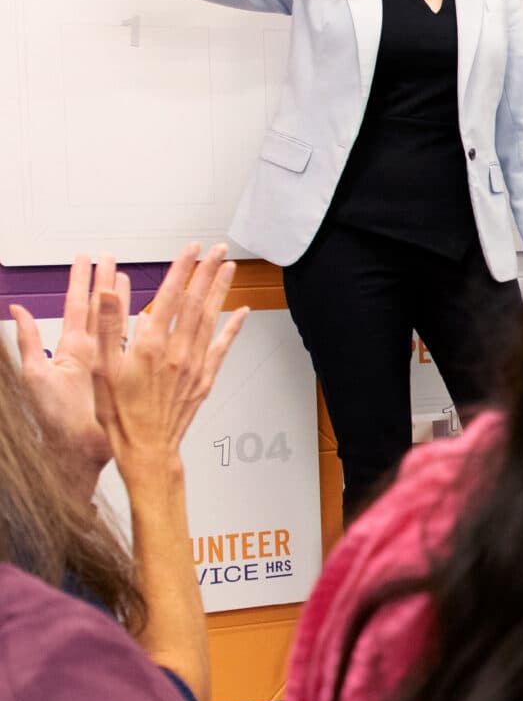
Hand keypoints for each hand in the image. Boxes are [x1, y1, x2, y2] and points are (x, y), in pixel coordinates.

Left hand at [11, 255, 129, 498]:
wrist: (78, 451)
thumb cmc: (55, 422)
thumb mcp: (36, 377)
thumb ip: (28, 342)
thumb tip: (16, 310)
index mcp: (70, 349)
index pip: (76, 305)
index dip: (80, 280)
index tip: (85, 258)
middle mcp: (89, 352)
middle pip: (99, 306)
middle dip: (103, 280)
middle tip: (110, 257)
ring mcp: (107, 362)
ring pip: (117, 321)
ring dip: (120, 298)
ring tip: (126, 276)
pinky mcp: (122, 375)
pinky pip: (134, 344)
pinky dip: (140, 326)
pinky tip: (148, 314)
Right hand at [94, 242, 247, 483]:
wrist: (146, 451)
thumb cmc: (120, 415)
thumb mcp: (102, 370)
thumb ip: (108, 328)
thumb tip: (109, 292)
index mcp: (151, 346)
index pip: (170, 297)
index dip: (181, 269)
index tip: (191, 249)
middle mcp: (177, 352)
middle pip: (195, 302)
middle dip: (207, 272)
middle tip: (218, 249)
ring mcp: (194, 365)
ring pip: (211, 319)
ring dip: (220, 291)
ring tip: (228, 268)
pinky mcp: (204, 379)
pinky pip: (222, 347)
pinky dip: (234, 327)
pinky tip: (242, 311)